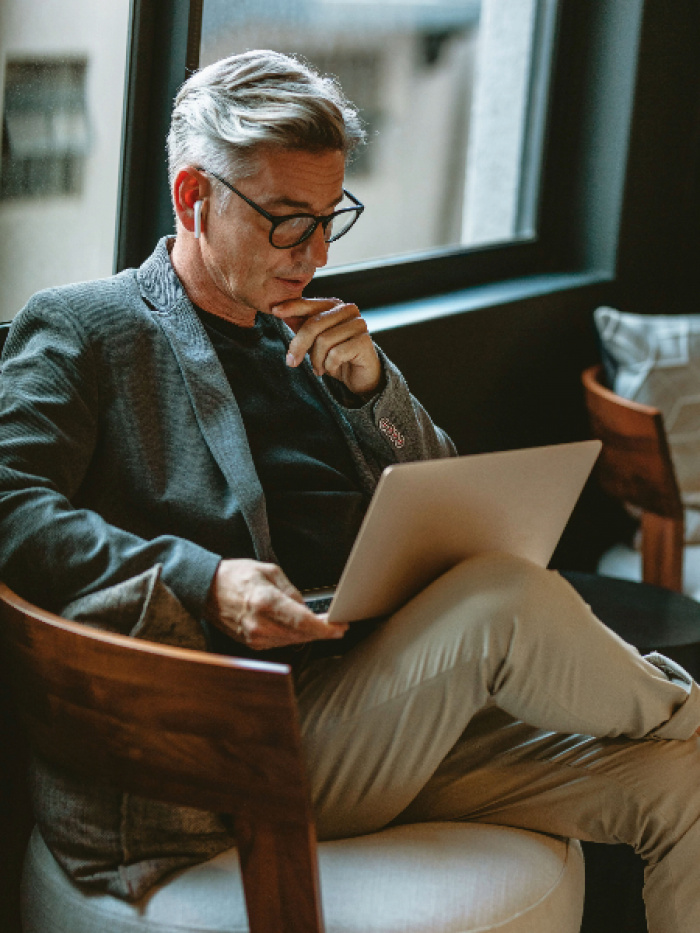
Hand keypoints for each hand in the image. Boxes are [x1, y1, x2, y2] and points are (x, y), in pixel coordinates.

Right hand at [204, 558, 347, 649]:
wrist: (206, 590)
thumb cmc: (235, 576)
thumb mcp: (268, 571)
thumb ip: (291, 591)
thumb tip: (307, 609)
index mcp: (265, 602)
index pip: (303, 622)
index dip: (326, 628)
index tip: (340, 627)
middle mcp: (260, 624)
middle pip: (301, 635)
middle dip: (322, 632)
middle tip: (338, 626)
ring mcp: (254, 637)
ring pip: (293, 642)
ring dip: (309, 635)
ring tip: (323, 626)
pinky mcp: (252, 644)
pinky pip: (280, 643)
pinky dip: (294, 637)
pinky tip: (301, 629)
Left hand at [271, 297, 381, 396]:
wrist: (360, 376)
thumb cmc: (336, 355)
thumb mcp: (314, 339)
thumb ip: (300, 324)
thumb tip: (277, 310)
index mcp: (335, 306)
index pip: (309, 304)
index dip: (291, 307)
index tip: (275, 312)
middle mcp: (348, 310)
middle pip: (314, 325)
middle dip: (299, 346)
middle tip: (292, 362)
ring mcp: (358, 324)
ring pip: (323, 341)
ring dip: (316, 361)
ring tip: (319, 368)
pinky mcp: (364, 342)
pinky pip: (336, 354)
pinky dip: (329, 366)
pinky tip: (332, 368)